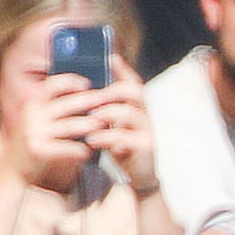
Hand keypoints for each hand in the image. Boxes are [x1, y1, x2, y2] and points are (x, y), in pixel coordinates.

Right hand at [0, 74, 105, 186]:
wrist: (13, 171)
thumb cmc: (34, 145)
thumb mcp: (38, 123)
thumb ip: (54, 111)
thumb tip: (84, 99)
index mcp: (32, 105)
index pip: (52, 85)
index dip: (71, 81)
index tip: (88, 83)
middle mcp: (32, 115)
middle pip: (66, 104)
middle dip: (89, 101)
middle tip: (106, 102)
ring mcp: (34, 132)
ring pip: (70, 126)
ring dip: (89, 125)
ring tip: (104, 125)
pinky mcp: (38, 150)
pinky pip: (66, 148)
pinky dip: (80, 149)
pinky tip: (89, 151)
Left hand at [84, 60, 158, 194]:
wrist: (139, 177)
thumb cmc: (123, 147)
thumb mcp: (115, 126)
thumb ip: (106, 110)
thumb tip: (85, 92)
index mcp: (139, 108)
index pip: (134, 82)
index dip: (123, 69)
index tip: (111, 57)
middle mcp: (147, 116)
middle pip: (134, 92)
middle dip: (111, 91)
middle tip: (92, 97)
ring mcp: (148, 131)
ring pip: (128, 113)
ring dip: (106, 113)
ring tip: (90, 118)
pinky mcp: (146, 148)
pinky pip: (124, 137)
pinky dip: (106, 137)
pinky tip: (92, 140)